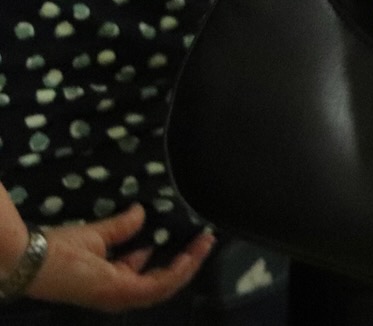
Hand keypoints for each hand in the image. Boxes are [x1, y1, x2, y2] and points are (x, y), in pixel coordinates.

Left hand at [31, 207, 212, 310]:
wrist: (31, 258)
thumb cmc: (56, 248)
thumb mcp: (95, 234)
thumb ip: (120, 227)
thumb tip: (141, 212)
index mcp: (110, 282)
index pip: (144, 276)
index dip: (166, 260)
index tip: (186, 239)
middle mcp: (118, 294)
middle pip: (161, 285)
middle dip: (186, 263)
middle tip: (205, 241)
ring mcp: (118, 295)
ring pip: (164, 287)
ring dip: (187, 266)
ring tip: (204, 244)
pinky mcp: (118, 291)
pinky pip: (156, 286)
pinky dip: (175, 271)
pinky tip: (188, 254)